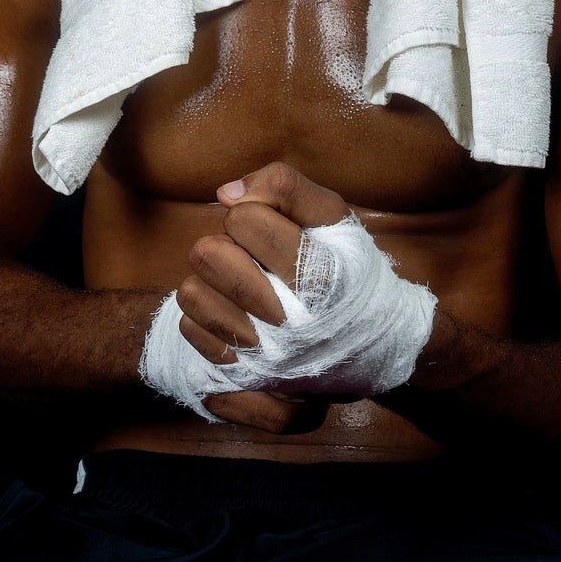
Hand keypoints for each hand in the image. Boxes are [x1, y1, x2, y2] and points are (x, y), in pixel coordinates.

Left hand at [176, 162, 348, 365]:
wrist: (371, 346)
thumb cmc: (345, 268)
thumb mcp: (334, 216)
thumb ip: (285, 187)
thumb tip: (225, 194)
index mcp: (320, 277)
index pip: (244, 219)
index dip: (250, 213)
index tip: (269, 227)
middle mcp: (291, 323)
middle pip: (209, 255)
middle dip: (224, 244)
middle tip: (248, 255)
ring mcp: (262, 354)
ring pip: (192, 293)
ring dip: (210, 280)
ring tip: (239, 283)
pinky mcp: (239, 374)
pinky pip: (189, 328)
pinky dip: (205, 316)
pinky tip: (235, 313)